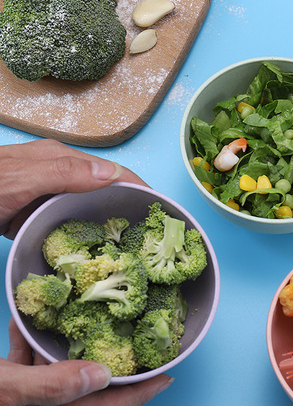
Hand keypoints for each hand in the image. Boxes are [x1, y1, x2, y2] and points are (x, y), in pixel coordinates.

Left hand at [0, 139, 147, 238]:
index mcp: (63, 159)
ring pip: (94, 204)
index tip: (160, 213)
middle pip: (109, 187)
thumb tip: (114, 174)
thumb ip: (63, 173)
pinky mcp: (41, 208)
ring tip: (132, 244)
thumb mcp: (19, 180)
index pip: (115, 171)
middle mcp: (63, 172)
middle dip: (132, 206)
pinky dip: (89, 230)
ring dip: (113, 220)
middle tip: (151, 235)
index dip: (140, 189)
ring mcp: (52, 191)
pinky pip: (74, 217)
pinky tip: (96, 245)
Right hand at [0, 319, 172, 405]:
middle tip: (138, 348)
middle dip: (112, 371)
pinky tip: (32, 331)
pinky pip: (31, 375)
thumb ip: (51, 385)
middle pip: (88, 396)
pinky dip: (34, 353)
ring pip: (59, 381)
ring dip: (69, 354)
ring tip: (90, 327)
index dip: (139, 394)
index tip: (166, 378)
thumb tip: (101, 375)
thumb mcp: (2, 390)